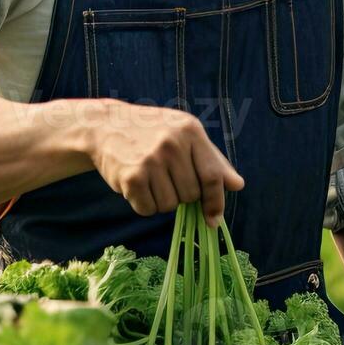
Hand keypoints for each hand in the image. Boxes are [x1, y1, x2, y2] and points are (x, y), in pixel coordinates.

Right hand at [84, 100, 244, 225]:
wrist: (105, 125)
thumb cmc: (152, 131)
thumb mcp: (185, 134)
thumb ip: (212, 160)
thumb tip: (238, 185)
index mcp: (190, 131)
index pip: (212, 176)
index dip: (216, 202)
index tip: (213, 219)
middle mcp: (172, 144)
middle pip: (191, 195)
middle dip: (180, 195)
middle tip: (165, 177)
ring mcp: (151, 160)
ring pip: (169, 206)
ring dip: (160, 200)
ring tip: (149, 177)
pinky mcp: (132, 176)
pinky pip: (147, 209)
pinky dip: (143, 204)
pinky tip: (136, 183)